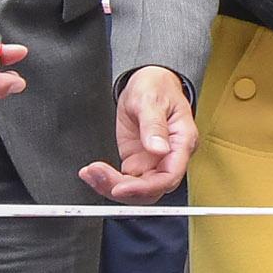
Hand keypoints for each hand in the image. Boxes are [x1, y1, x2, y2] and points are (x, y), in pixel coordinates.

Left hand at [80, 66, 196, 200]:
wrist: (147, 82)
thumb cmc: (156, 87)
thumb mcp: (151, 99)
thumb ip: (154, 125)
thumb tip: (158, 149)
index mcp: (182, 142)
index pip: (169, 176)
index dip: (145, 188)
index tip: (120, 187)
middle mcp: (170, 157)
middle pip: (151, 189)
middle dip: (123, 189)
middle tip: (97, 176)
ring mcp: (153, 162)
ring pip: (136, 189)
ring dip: (111, 187)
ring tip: (90, 173)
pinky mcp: (137, 162)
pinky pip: (125, 180)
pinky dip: (107, 180)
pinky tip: (92, 173)